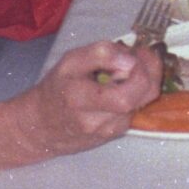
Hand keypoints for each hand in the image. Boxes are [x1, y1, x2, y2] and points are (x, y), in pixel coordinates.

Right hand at [7, 39, 160, 162]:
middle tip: (139, 58)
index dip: (139, 69)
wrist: (40, 127)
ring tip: (128, 71)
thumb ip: (101, 54)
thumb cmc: (56, 89)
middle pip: (141, 98)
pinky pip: (135, 111)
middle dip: (149, 73)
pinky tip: (123, 86)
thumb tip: (131, 60)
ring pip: (142, 103)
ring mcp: (106, 132)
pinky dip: (137, 95)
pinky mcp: (113, 135)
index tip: (134, 53)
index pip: (123, 94)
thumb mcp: (70, 62)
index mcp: (79, 99)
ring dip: (144, 82)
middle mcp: (95, 121)